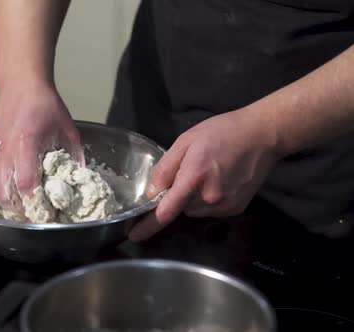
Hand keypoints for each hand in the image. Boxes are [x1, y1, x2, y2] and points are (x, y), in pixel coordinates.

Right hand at [0, 82, 82, 218]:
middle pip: (5, 193)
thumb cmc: (46, 106)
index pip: (26, 184)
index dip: (35, 204)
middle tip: (32, 217)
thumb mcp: (68, 130)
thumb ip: (74, 156)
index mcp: (26, 144)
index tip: (45, 214)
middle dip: (18, 211)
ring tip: (20, 210)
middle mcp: (5, 150)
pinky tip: (11, 190)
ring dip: (5, 203)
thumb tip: (80, 180)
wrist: (21, 84)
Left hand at [128, 108, 280, 241]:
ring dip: (192, 198)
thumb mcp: (186, 141)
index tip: (133, 235)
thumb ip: (166, 168)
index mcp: (193, 177)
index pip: (166, 211)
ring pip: (194, 210)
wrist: (262, 135)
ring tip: (207, 174)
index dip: (147, 225)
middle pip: (180, 208)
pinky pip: (210, 211)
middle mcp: (209, 197)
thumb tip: (152, 193)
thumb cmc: (221, 132)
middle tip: (189, 172)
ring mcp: (225, 206)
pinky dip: (208, 200)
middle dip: (177, 196)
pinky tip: (219, 181)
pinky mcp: (236, 209)